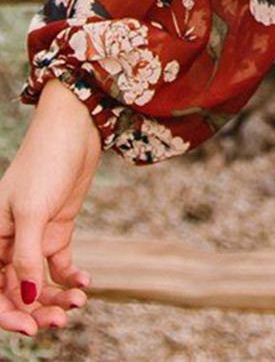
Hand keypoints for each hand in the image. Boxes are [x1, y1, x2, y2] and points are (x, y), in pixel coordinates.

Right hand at [0, 80, 101, 335]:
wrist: (75, 129)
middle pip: (17, 291)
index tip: (31, 328)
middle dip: (37, 309)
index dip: (8, 314)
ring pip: (39, 282)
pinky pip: (59, 265)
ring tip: (79, 301)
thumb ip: (27, 257)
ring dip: (56, 296)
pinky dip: (70, 277)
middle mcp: (9, 242)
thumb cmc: (44, 163)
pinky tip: (85, 282)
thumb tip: (27, 298)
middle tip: (64, 319)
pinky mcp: (56, 230)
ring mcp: (34, 237)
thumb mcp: (33, 211)